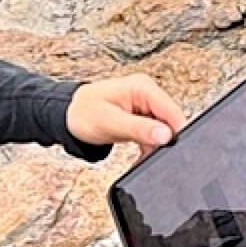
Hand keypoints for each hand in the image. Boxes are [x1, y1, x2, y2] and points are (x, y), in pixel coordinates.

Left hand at [66, 74, 186, 159]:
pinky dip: (149, 145)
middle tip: (152, 156)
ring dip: (155, 145)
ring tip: (142, 158)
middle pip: (170, 120)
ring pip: (163, 129)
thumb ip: (140, 129)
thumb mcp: (111, 123)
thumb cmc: (83, 113)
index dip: (177, 132)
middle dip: (165, 140)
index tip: (172, 151)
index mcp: (142, 88)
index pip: (172, 110)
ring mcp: (145, 104)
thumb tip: (166, 135)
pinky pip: (154, 132)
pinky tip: (142, 156)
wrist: (68, 115)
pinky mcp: (141, 116)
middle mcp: (147, 93)